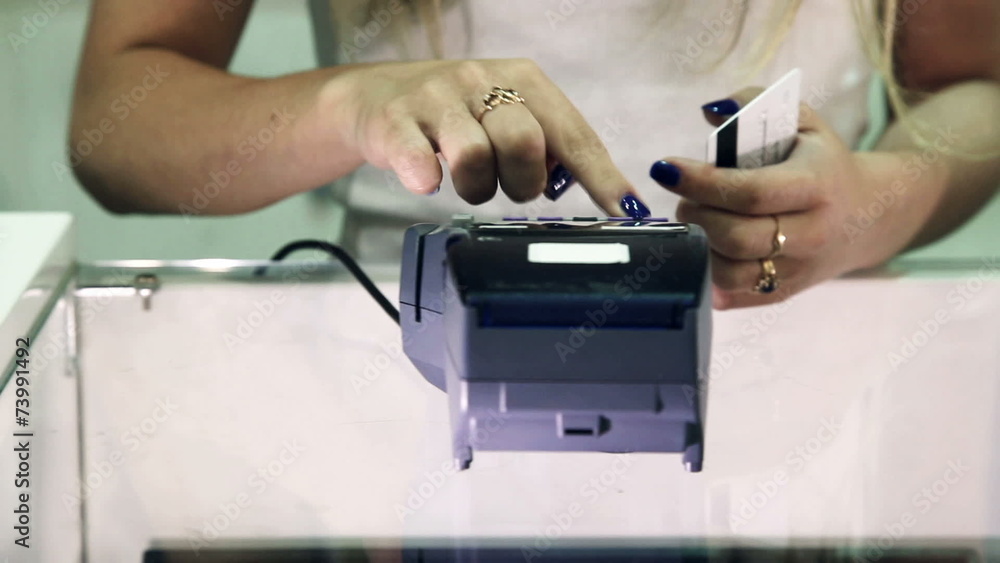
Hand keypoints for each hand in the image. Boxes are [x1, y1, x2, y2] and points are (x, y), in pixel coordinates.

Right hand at [324, 58, 649, 216]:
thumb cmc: (457, 116)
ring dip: (476, 189)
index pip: (573, 133)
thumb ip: (551, 145)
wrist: (376, 99)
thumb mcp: (509, 115)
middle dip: (523, 183)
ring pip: (475, 160)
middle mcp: (481, 80)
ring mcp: (436, 99)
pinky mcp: (395, 122)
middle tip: (508, 185)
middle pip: (526, 145)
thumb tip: (602, 191)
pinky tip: (426, 178)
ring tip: (468, 182)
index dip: (601, 176)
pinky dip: (426, 178)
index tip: (626, 210)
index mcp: (523, 79)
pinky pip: (419, 162)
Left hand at [651, 88, 899, 308]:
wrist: (867, 215)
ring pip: (730, 273)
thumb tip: (710, 110)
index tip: (665, 168)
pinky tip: (705, 247)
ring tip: (695, 220)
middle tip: (683, 197)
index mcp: (818, 187)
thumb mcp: (802, 122)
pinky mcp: (784, 293)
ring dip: (698, 246)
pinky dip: (708, 273)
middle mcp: (812, 234)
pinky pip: (733, 294)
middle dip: (695, 214)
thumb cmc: (821, 162)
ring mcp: (799, 270)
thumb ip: (754, 103)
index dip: (701, 182)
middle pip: (736, 236)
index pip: (750, 192)